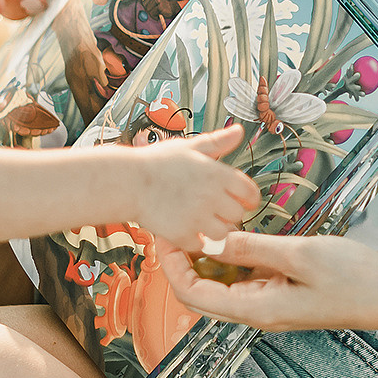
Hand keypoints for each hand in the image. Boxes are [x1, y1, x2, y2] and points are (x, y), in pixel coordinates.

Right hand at [129, 125, 259, 249]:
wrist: (127, 181)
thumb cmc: (157, 162)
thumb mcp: (190, 147)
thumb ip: (218, 142)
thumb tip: (239, 131)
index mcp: (218, 174)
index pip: (250, 193)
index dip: (246, 198)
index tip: (236, 199)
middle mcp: (212, 196)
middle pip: (238, 215)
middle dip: (227, 213)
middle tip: (210, 208)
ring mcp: (198, 217)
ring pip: (223, 233)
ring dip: (213, 229)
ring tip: (198, 220)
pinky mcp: (182, 234)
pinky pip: (201, 245)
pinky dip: (194, 240)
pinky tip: (184, 228)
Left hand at [152, 232, 377, 332]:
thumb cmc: (354, 278)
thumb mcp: (300, 254)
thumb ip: (252, 248)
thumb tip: (211, 239)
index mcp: (257, 310)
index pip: (194, 295)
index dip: (174, 266)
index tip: (166, 233)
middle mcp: (258, 313)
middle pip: (203, 294)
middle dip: (184, 262)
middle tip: (176, 226)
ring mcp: (272, 304)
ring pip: (224, 286)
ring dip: (208, 259)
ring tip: (199, 225)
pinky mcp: (285, 293)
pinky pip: (247, 279)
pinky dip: (234, 259)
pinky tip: (234, 235)